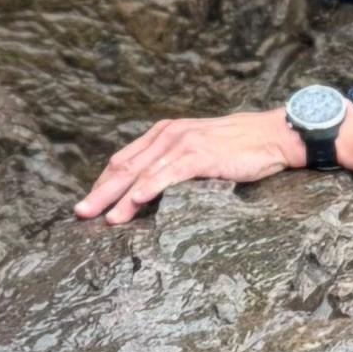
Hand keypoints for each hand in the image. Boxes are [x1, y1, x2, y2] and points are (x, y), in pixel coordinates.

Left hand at [75, 105, 350, 226]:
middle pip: (124, 166)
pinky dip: (146, 190)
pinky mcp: (198, 155)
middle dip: (99, 192)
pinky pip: (165, 175)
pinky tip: (131, 205)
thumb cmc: (239, 147)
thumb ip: (174, 164)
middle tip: (79, 213)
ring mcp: (182, 143)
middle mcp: (168, 134)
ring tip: (101, 218)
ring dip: (116, 197)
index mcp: (165, 133)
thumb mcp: (199, 151)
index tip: (89, 202)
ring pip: (140, 173)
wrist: (273, 135)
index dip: (103, 182)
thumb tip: (152, 190)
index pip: (124, 159)